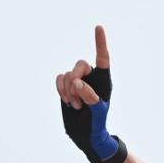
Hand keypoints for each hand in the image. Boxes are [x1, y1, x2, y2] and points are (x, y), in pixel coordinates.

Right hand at [58, 25, 124, 162]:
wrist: (86, 135)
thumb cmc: (97, 124)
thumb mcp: (98, 112)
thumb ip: (90, 97)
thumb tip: (78, 82)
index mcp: (104, 81)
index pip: (103, 58)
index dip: (100, 42)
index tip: (98, 27)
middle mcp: (91, 78)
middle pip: (80, 65)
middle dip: (75, 79)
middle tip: (78, 98)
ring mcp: (78, 81)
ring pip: (67, 74)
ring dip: (68, 90)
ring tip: (76, 105)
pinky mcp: (66, 86)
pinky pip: (59, 78)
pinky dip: (61, 89)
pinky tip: (68, 101)